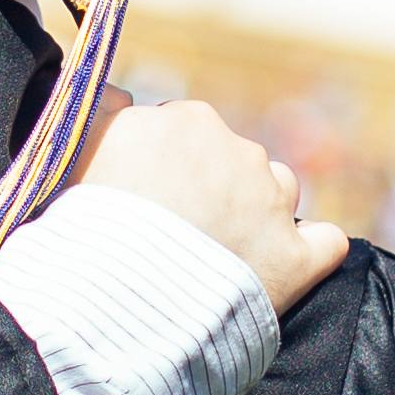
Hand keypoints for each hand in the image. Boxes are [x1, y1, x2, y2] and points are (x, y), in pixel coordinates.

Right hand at [81, 97, 349, 311]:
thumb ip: (98, 112)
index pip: (180, 132)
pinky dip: (309, 253)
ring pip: (277, 192)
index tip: (146, 200)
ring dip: (259, 215)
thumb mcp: (71, 154)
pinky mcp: (296, 257)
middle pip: (231, 160)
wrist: (117, 302)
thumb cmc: (82, 228)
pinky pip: (323, 243)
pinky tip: (287, 268)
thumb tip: (117, 92)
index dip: (163, 169)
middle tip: (177, 235)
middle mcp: (233, 150)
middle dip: (213, 190)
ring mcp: (271, 202)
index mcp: (182, 121)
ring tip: (222, 258)